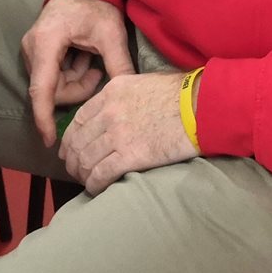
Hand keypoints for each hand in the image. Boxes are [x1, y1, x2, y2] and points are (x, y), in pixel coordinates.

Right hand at [20, 0, 132, 144]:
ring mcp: (32, 49)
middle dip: (76, 90)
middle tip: (98, 73)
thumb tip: (130, 98)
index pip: (42, 89)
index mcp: (47, 42)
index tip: (51, 141)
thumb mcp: (111, 35)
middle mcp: (33, 47)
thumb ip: (118, 66)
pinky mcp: (37, 50)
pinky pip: (52, 76)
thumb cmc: (96, 4)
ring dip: (75, 81)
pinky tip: (83, 57)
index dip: (45, 118)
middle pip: (50, 90)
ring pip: (52, 85)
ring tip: (92, 62)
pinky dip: (70, 73)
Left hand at [58, 72, 196, 194]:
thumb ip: (123, 98)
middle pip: (78, 141)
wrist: (202, 106)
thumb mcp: (143, 84)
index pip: (78, 119)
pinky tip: (96, 189)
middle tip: (75, 171)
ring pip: (86, 159)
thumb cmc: (181, 94)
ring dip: (83, 174)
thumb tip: (114, 114)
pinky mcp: (131, 155)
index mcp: (111, 92)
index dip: (70, 139)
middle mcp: (109, 112)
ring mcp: (118, 134)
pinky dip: (94, 184)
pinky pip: (101, 173)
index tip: (69, 150)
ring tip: (86, 182)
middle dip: (73, 160)